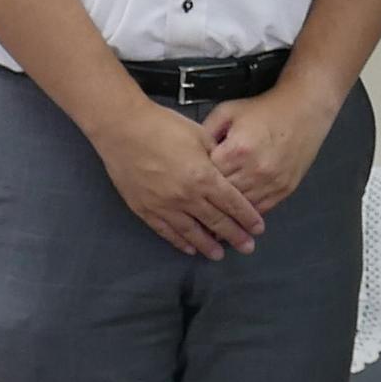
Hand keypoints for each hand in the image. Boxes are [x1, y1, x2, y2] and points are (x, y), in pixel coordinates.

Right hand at [94, 101, 266, 259]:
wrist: (122, 129)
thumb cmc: (163, 126)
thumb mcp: (199, 135)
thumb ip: (216, 156)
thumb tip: (226, 170)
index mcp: (204, 177)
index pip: (232, 203)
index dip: (247, 218)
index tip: (258, 229)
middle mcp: (187, 197)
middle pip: (216, 222)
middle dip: (235, 236)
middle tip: (247, 248)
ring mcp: (164, 206)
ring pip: (191, 232)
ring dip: (208, 245)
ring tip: (219, 255)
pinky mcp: (144, 209)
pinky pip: (166, 231)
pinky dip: (179, 241)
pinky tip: (189, 248)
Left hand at [203, 81, 337, 216]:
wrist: (304, 109)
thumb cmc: (265, 109)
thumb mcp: (227, 112)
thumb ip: (205, 133)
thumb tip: (191, 156)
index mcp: (237, 150)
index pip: (208, 176)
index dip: (197, 180)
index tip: (190, 183)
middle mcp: (255, 170)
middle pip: (223, 196)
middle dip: (210, 199)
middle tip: (197, 204)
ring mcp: (271, 182)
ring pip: (242, 207)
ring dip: (229, 211)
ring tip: (214, 217)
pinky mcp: (284, 189)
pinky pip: (261, 209)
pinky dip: (248, 212)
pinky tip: (238, 213)